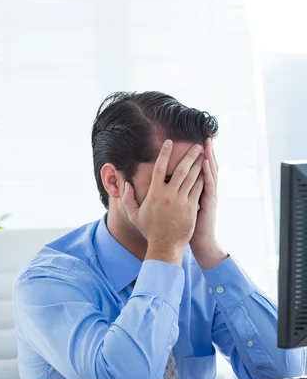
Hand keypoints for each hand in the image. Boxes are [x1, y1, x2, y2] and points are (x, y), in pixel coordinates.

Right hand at [122, 140, 203, 263]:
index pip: (159, 168)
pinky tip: (206, 172)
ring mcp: (181, 201)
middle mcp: (168, 195)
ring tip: (203, 155)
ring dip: (198, 164)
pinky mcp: (191, 208)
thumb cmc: (149, 230)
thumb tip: (126, 185)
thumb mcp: (134, 215)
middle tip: (196, 145)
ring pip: (192, 178)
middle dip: (189, 155)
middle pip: (180, 169)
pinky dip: (202, 179)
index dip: (164, 153)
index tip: (169, 142)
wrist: (165, 246)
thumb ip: (128, 199)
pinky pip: (198, 189)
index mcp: (154, 193)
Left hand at [190, 137, 226, 268]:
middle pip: (207, 166)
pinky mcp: (209, 203)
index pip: (198, 169)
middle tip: (204, 136)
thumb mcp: (184, 208)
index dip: (197, 156)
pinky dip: (208, 173)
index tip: (194, 142)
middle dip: (205, 151)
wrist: (199, 242)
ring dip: (209, 157)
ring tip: (206, 143)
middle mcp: (205, 190)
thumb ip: (179, 194)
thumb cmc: (187, 226)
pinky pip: (208, 185)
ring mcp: (208, 195)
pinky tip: (205, 162)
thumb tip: (168, 184)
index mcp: (197, 190)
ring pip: (210, 173)